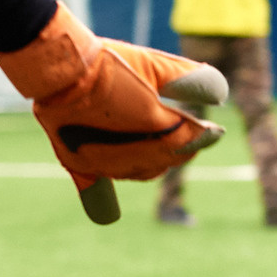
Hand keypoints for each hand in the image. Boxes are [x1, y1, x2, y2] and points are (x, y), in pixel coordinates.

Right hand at [0, 6, 228, 223]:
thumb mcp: (152, 63)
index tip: (215, 132)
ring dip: (156, 165)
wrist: (56, 65)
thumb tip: (221, 94)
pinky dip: (102, 199)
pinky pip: (93, 188)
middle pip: (165, 158)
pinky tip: (107, 215)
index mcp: (149, 122)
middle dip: (183, 149)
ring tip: (167, 154)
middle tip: (195, 139)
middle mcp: (125, 150)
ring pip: (138, 172)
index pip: (186, 137)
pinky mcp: (77, 162)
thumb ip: (188, 79)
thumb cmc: (106, 60)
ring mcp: (99, 161)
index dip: (203, 136)